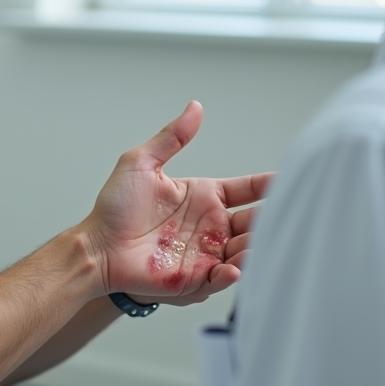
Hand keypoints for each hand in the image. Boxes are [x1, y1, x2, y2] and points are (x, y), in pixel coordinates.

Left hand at [79, 101, 270, 298]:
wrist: (97, 247)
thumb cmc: (114, 207)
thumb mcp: (142, 163)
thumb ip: (172, 137)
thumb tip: (195, 106)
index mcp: (204, 196)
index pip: (247, 190)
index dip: (268, 186)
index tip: (288, 181)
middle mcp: (210, 226)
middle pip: (254, 222)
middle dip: (270, 220)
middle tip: (285, 216)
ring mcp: (205, 253)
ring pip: (245, 250)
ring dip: (256, 247)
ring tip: (258, 242)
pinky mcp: (195, 279)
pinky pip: (222, 278)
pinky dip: (233, 274)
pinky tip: (234, 267)